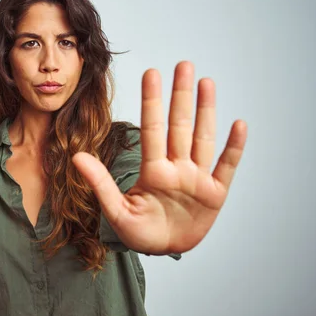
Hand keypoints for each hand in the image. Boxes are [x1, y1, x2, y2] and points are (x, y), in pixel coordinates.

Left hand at [73, 61, 246, 254]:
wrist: (162, 250)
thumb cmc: (139, 232)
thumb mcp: (116, 211)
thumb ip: (100, 183)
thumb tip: (76, 156)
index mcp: (153, 170)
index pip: (152, 129)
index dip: (152, 102)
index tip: (151, 72)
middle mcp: (176, 168)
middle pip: (180, 125)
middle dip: (180, 96)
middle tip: (183, 65)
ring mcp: (196, 178)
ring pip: (202, 138)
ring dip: (206, 111)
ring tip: (206, 82)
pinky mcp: (215, 193)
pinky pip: (226, 166)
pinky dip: (233, 147)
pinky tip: (239, 124)